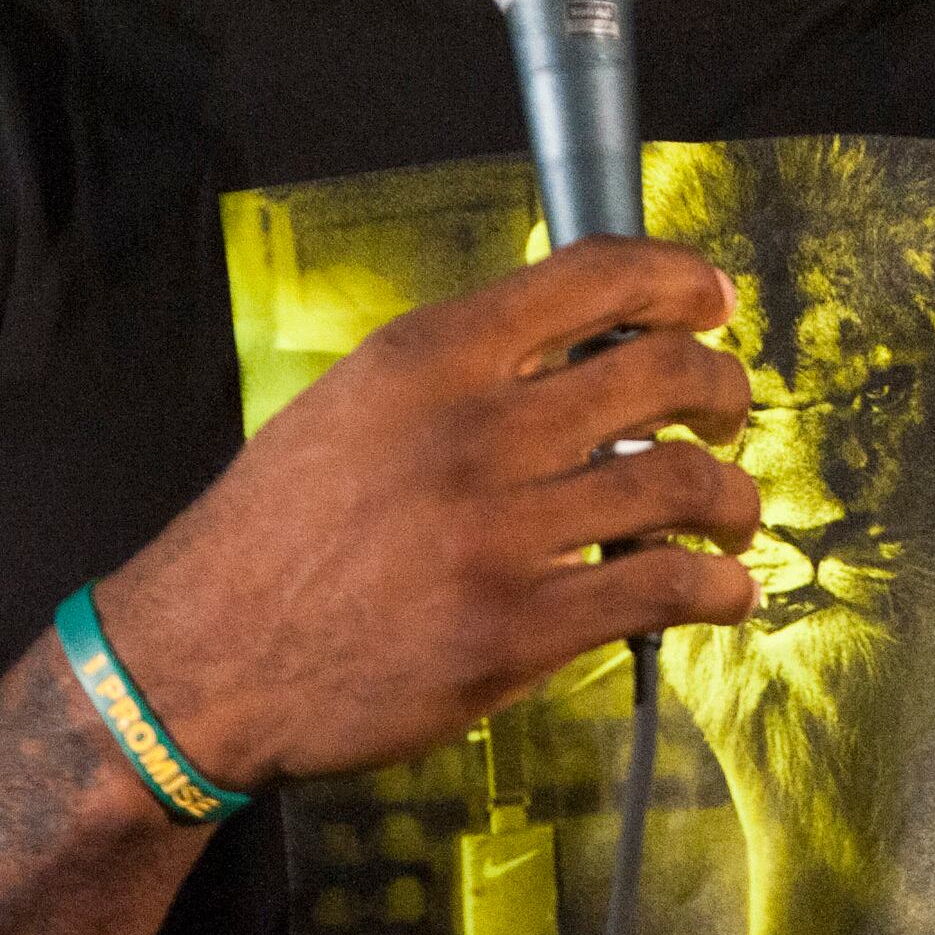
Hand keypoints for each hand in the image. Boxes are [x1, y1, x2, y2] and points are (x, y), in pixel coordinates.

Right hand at [92, 237, 759, 791]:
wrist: (201, 660)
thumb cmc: (276, 532)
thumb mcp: (353, 404)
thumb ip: (461, 370)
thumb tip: (580, 348)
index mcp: (430, 357)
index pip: (594, 275)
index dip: (678, 278)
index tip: (713, 300)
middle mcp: (474, 431)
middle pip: (664, 371)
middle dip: (723, 387)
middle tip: (731, 410)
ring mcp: (498, 533)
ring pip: (680, 484)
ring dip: (732, 497)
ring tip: (734, 513)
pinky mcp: (515, 630)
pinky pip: (661, 589)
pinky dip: (717, 587)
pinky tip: (725, 591)